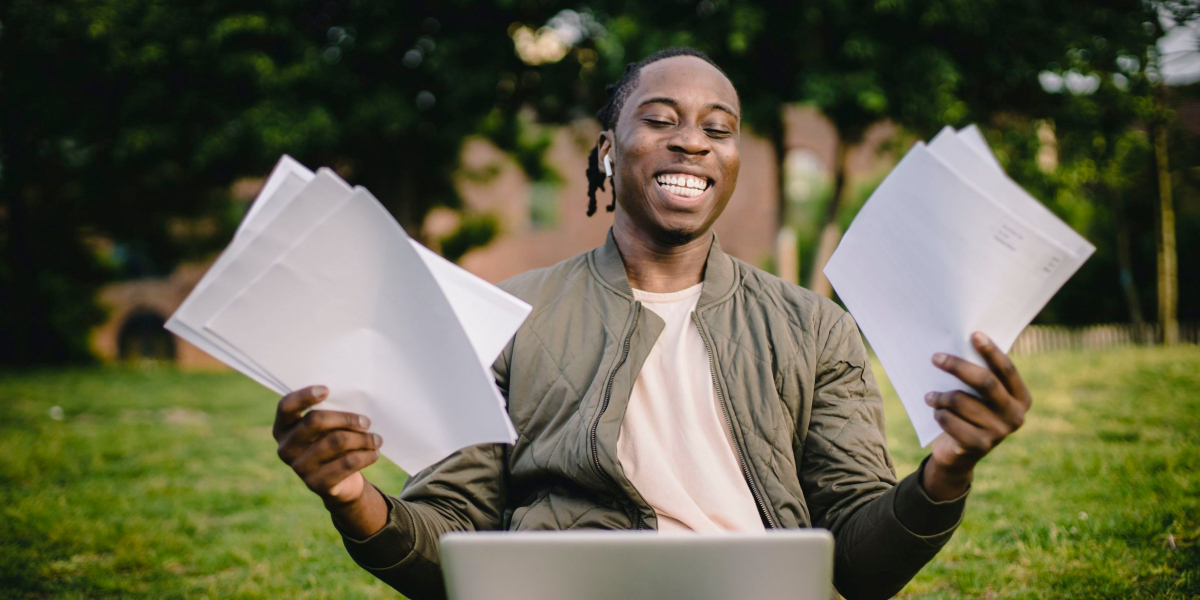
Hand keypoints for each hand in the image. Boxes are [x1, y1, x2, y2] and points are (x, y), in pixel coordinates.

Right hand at [273, 385, 382, 506]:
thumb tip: (354, 400)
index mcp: (283, 428)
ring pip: (336, 441)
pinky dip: (365, 456)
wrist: (339, 482)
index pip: (286, 407)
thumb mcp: (327, 427)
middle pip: (315, 421)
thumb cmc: (332, 443)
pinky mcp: (316, 484)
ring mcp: (299, 467)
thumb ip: (330, 413)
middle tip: (367, 422)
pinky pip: (347, 463)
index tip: (326, 390)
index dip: (304, 396)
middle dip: (346, 418)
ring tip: (377, 439)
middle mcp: (286, 448)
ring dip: (363, 439)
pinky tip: (374, 453)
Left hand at [922, 332, 1031, 499]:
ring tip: (930, 397)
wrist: (959, 454)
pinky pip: (949, 420)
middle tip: (935, 358)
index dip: (991, 351)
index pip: (1007, 370)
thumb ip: (981, 375)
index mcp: (1022, 398)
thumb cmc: (970, 413)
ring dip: (939, 396)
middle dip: (957, 367)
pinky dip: (938, 414)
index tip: (974, 334)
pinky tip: (937, 414)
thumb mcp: (980, 396)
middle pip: (985, 382)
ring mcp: (999, 433)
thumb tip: (963, 340)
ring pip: (961, 401)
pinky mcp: (979, 446)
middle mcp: (1016, 416)